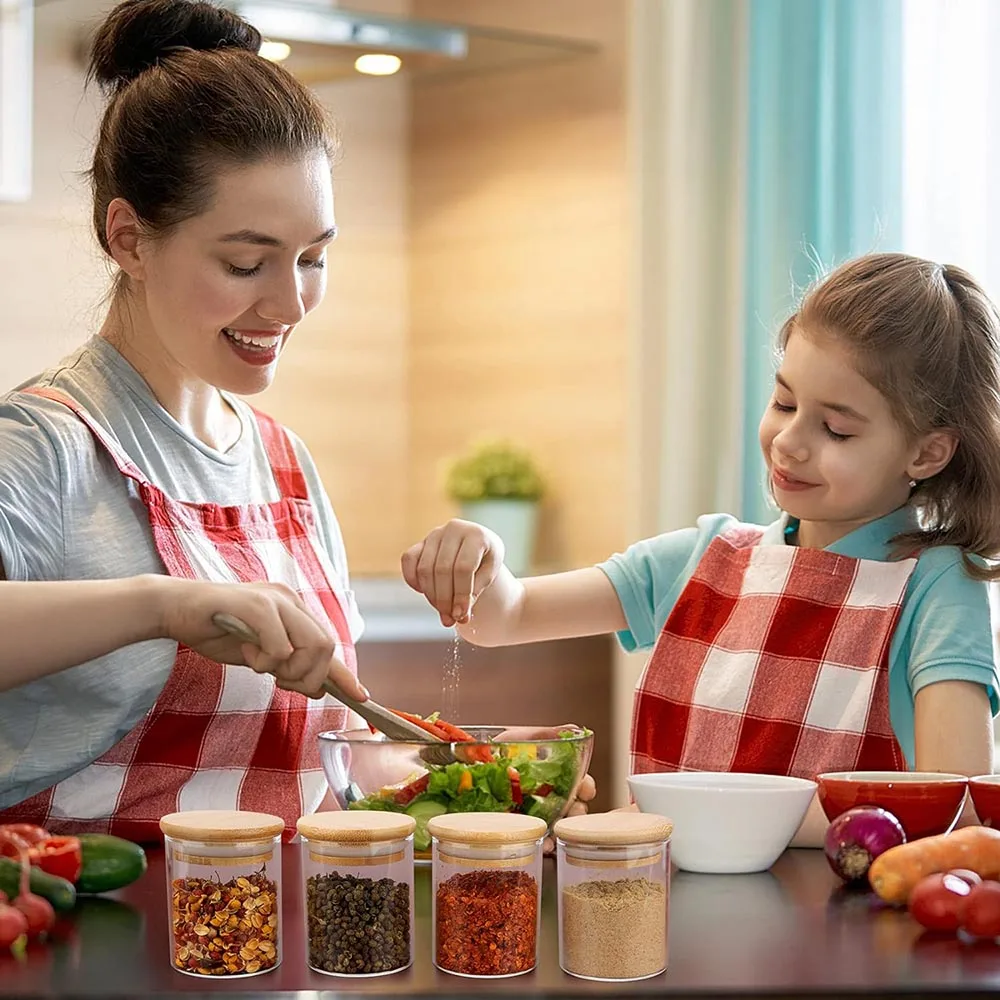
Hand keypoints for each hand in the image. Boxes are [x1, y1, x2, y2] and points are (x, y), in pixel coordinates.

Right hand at [151, 576, 367, 700]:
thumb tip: (317, 689)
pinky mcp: (257, 605)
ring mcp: (275, 599)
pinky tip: (246, 653)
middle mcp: (290, 600)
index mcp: (293, 609)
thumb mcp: (257, 653)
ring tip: (261, 665)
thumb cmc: (214, 630)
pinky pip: (280, 647)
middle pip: (327, 646)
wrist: (174, 608)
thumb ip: (285, 665)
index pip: (328, 643)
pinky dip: (266, 661)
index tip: (361, 698)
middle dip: (309, 676)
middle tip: (281, 681)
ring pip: (312, 645)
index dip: (344, 674)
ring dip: (289, 669)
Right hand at [401, 519, 504, 625]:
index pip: (463, 568)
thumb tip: (458, 616)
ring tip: (443, 612)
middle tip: (451, 620)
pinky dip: (413, 580)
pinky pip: (408, 560)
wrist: (478, 547)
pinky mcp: (420, 542)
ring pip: (425, 569)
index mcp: (476, 534)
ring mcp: (435, 534)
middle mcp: (453, 529)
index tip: (462, 615)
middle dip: (445, 599)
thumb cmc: (486, 561)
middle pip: (442, 570)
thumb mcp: (489, 575)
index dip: (461, 594)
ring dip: (432, 596)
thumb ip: (475, 592)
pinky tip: (425, 593)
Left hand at [495, 724, 596, 853]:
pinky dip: (546, 844)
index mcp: (552, 773)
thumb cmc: (495, 751)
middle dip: (579, 810)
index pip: (579, 781)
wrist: (465, 770)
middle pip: (574, 806)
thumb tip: (576, 730)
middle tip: (574, 810)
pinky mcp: (519, 829)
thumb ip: (548, 736)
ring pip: (561, 825)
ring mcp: (534, 814)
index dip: (586, 785)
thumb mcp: (521, 739)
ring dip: (565, 829)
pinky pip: (539, 840)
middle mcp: (547, 795)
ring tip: (559, 829)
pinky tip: (544, 845)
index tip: (585, 788)